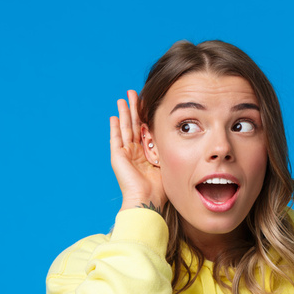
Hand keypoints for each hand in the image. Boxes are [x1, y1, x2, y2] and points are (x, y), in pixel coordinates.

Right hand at [110, 90, 166, 211]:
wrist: (148, 200)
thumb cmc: (161, 188)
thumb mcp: (168, 163)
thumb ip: (169, 149)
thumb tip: (180, 136)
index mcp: (147, 154)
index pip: (145, 129)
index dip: (146, 116)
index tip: (148, 102)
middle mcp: (135, 152)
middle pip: (134, 125)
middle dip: (134, 109)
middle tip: (134, 93)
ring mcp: (125, 154)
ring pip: (124, 128)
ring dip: (124, 113)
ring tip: (123, 99)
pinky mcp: (118, 157)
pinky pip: (115, 139)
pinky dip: (114, 128)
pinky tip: (114, 116)